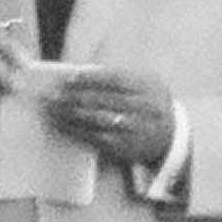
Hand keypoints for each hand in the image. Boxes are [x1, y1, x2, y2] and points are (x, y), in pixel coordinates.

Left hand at [44, 67, 175, 167]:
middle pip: (102, 99)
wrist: (172, 136)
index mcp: (147, 86)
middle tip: (50, 95)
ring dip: (69, 114)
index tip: (68, 79)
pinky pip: (96, 138)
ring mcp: (136, 128)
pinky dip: (75, 131)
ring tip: (50, 109)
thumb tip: (78, 74)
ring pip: (97, 119)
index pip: (115, 79)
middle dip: (73, 97)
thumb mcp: (143, 85)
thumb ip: (117, 78)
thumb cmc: (147, 103)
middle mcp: (144, 107)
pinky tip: (61, 125)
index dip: (89, 79)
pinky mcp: (126, 147)